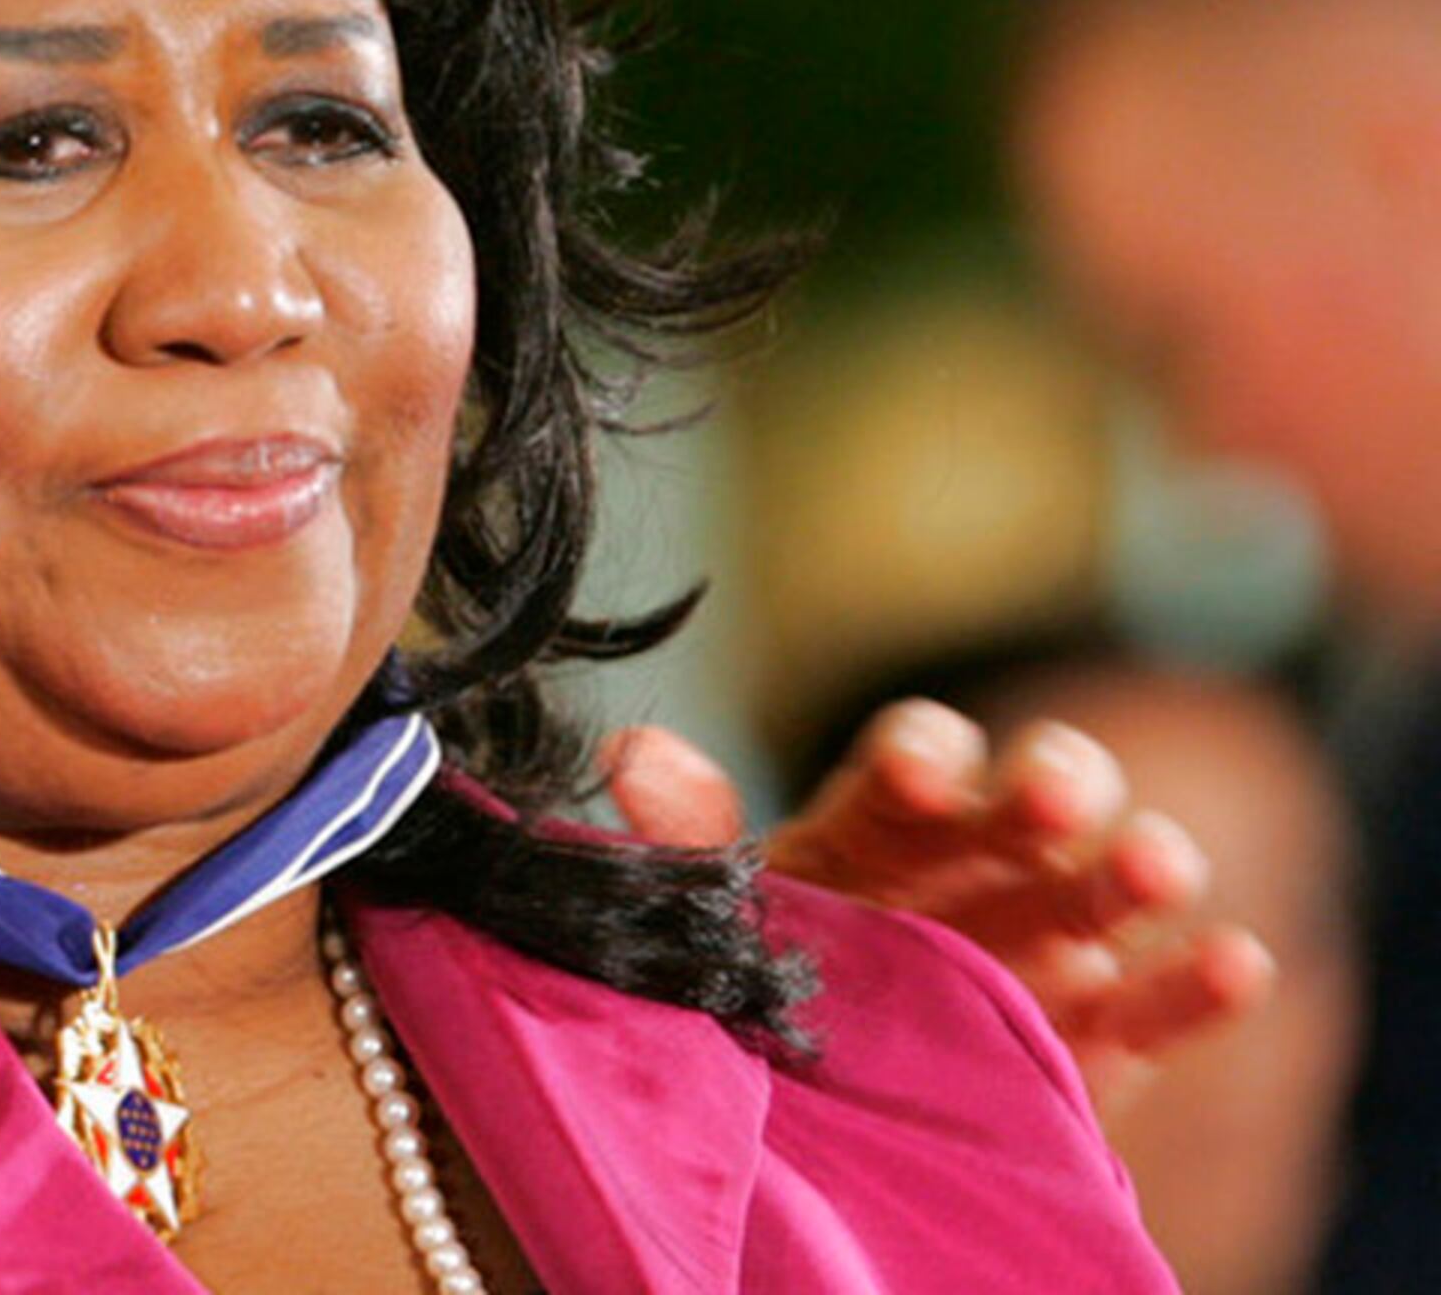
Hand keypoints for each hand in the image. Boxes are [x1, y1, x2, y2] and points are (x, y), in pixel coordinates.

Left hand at [606, 702, 1271, 1110]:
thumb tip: (633, 752)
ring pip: (1111, 881)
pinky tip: (1236, 963)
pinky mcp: (1098, 1032)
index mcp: (879, 820)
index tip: (913, 772)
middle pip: (1034, 794)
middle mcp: (977, 860)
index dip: (921, 755)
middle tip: (1046, 797)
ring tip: (1154, 867)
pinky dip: (1206, 983)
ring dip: (1143, 859)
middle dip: (1051, 780)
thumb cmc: (767, 982)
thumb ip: (692, 842)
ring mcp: (1047, 941)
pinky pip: (1162, 1003)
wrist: (822, 1117)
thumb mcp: (719, 918)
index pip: (914, 757)